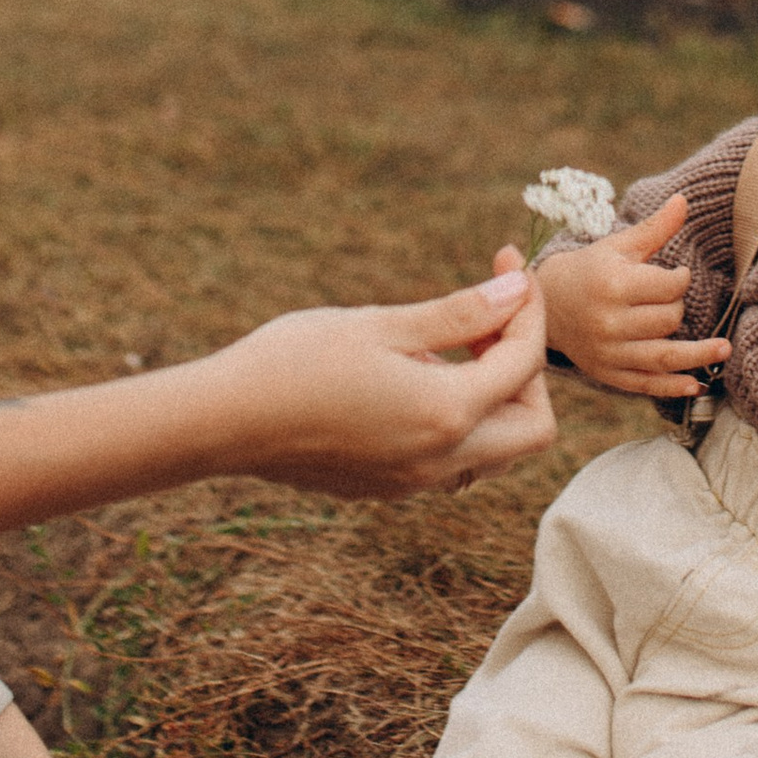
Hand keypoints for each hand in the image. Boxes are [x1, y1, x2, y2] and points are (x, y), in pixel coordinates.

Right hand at [204, 266, 554, 498]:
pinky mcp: (388, 488)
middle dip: (527, 368)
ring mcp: (415, 483)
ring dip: (495, 398)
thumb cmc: (294, 361)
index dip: (527, 310)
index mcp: (445, 414)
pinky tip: (414, 376)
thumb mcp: (381, 325)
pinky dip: (459, 419)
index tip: (510, 269)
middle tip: (490, 318)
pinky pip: (454, 460)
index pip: (524, 363)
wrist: (223, 421)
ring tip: (449, 346)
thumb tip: (517, 294)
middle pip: (534, 427)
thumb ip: (459, 314)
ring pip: (497, 450)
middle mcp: (441, 460)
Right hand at [535, 197, 727, 400]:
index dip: (681, 278)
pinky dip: (672, 387)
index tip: (678, 275)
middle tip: (669, 298)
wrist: (548, 304)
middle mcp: (610, 322)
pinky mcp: (608, 373)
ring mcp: (608, 352)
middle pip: (668, 320)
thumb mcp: (620, 245)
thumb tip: (685, 199)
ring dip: (699, 356)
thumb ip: (656, 228)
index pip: (669, 286)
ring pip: (664, 357)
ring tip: (725, 350)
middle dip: (678, 307)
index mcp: (613, 285)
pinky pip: (646, 384)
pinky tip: (696, 385)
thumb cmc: (592, 269)